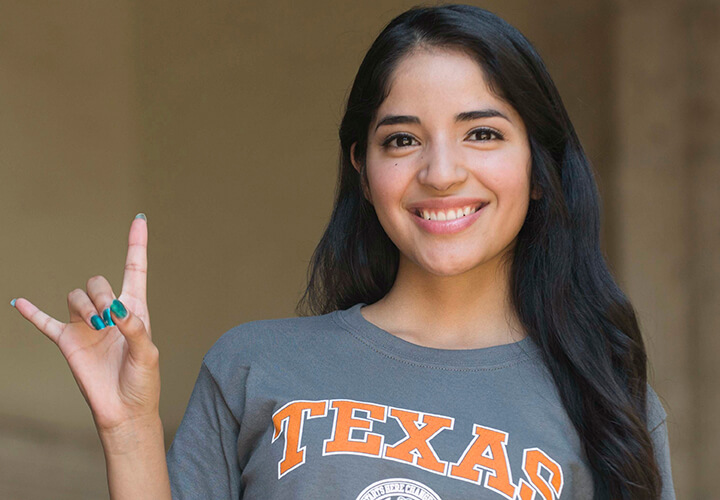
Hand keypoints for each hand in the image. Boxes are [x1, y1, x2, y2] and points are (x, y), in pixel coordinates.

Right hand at [12, 215, 160, 433]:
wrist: (124, 410)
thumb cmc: (143, 381)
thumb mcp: (148, 353)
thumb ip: (135, 328)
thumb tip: (116, 310)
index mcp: (134, 309)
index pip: (135, 269)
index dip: (137, 244)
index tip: (139, 219)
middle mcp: (109, 313)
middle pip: (97, 282)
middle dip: (100, 294)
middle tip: (108, 318)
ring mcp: (86, 326)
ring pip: (75, 296)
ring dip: (83, 307)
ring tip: (97, 327)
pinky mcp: (68, 342)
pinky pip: (45, 322)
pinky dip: (32, 313)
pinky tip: (19, 303)